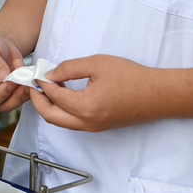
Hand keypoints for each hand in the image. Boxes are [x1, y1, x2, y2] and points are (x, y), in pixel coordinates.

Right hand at [0, 31, 31, 112]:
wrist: (0, 42)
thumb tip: (2, 76)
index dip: (0, 94)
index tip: (11, 83)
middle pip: (1, 105)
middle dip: (15, 96)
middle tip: (25, 84)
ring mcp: (1, 95)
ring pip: (14, 103)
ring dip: (23, 95)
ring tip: (30, 81)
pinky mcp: (12, 93)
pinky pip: (21, 96)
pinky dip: (28, 90)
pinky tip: (32, 80)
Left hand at [30, 54, 163, 131]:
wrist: (158, 95)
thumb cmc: (132, 77)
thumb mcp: (97, 64)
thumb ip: (69, 68)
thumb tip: (50, 75)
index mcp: (85, 107)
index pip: (54, 96)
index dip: (42, 82)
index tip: (37, 71)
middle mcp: (86, 123)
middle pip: (50, 116)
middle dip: (37, 100)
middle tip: (33, 84)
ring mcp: (92, 128)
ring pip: (60, 122)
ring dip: (49, 106)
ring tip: (47, 86)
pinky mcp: (98, 127)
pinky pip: (72, 122)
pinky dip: (61, 110)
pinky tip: (63, 93)